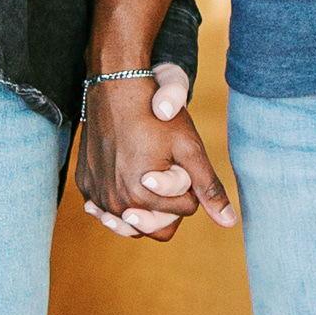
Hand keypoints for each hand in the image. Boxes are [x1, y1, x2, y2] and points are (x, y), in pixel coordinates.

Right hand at [78, 64, 235, 240]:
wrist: (115, 89)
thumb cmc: (155, 118)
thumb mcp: (189, 150)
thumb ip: (208, 189)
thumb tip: (229, 222)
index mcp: (141, 198)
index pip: (184, 210)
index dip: (187, 184)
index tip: (177, 159)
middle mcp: (114, 204)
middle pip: (157, 225)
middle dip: (168, 204)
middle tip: (164, 170)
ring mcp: (96, 196)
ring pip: (132, 222)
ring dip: (145, 206)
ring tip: (147, 175)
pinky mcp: (85, 186)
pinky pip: (108, 207)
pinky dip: (120, 197)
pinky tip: (124, 174)